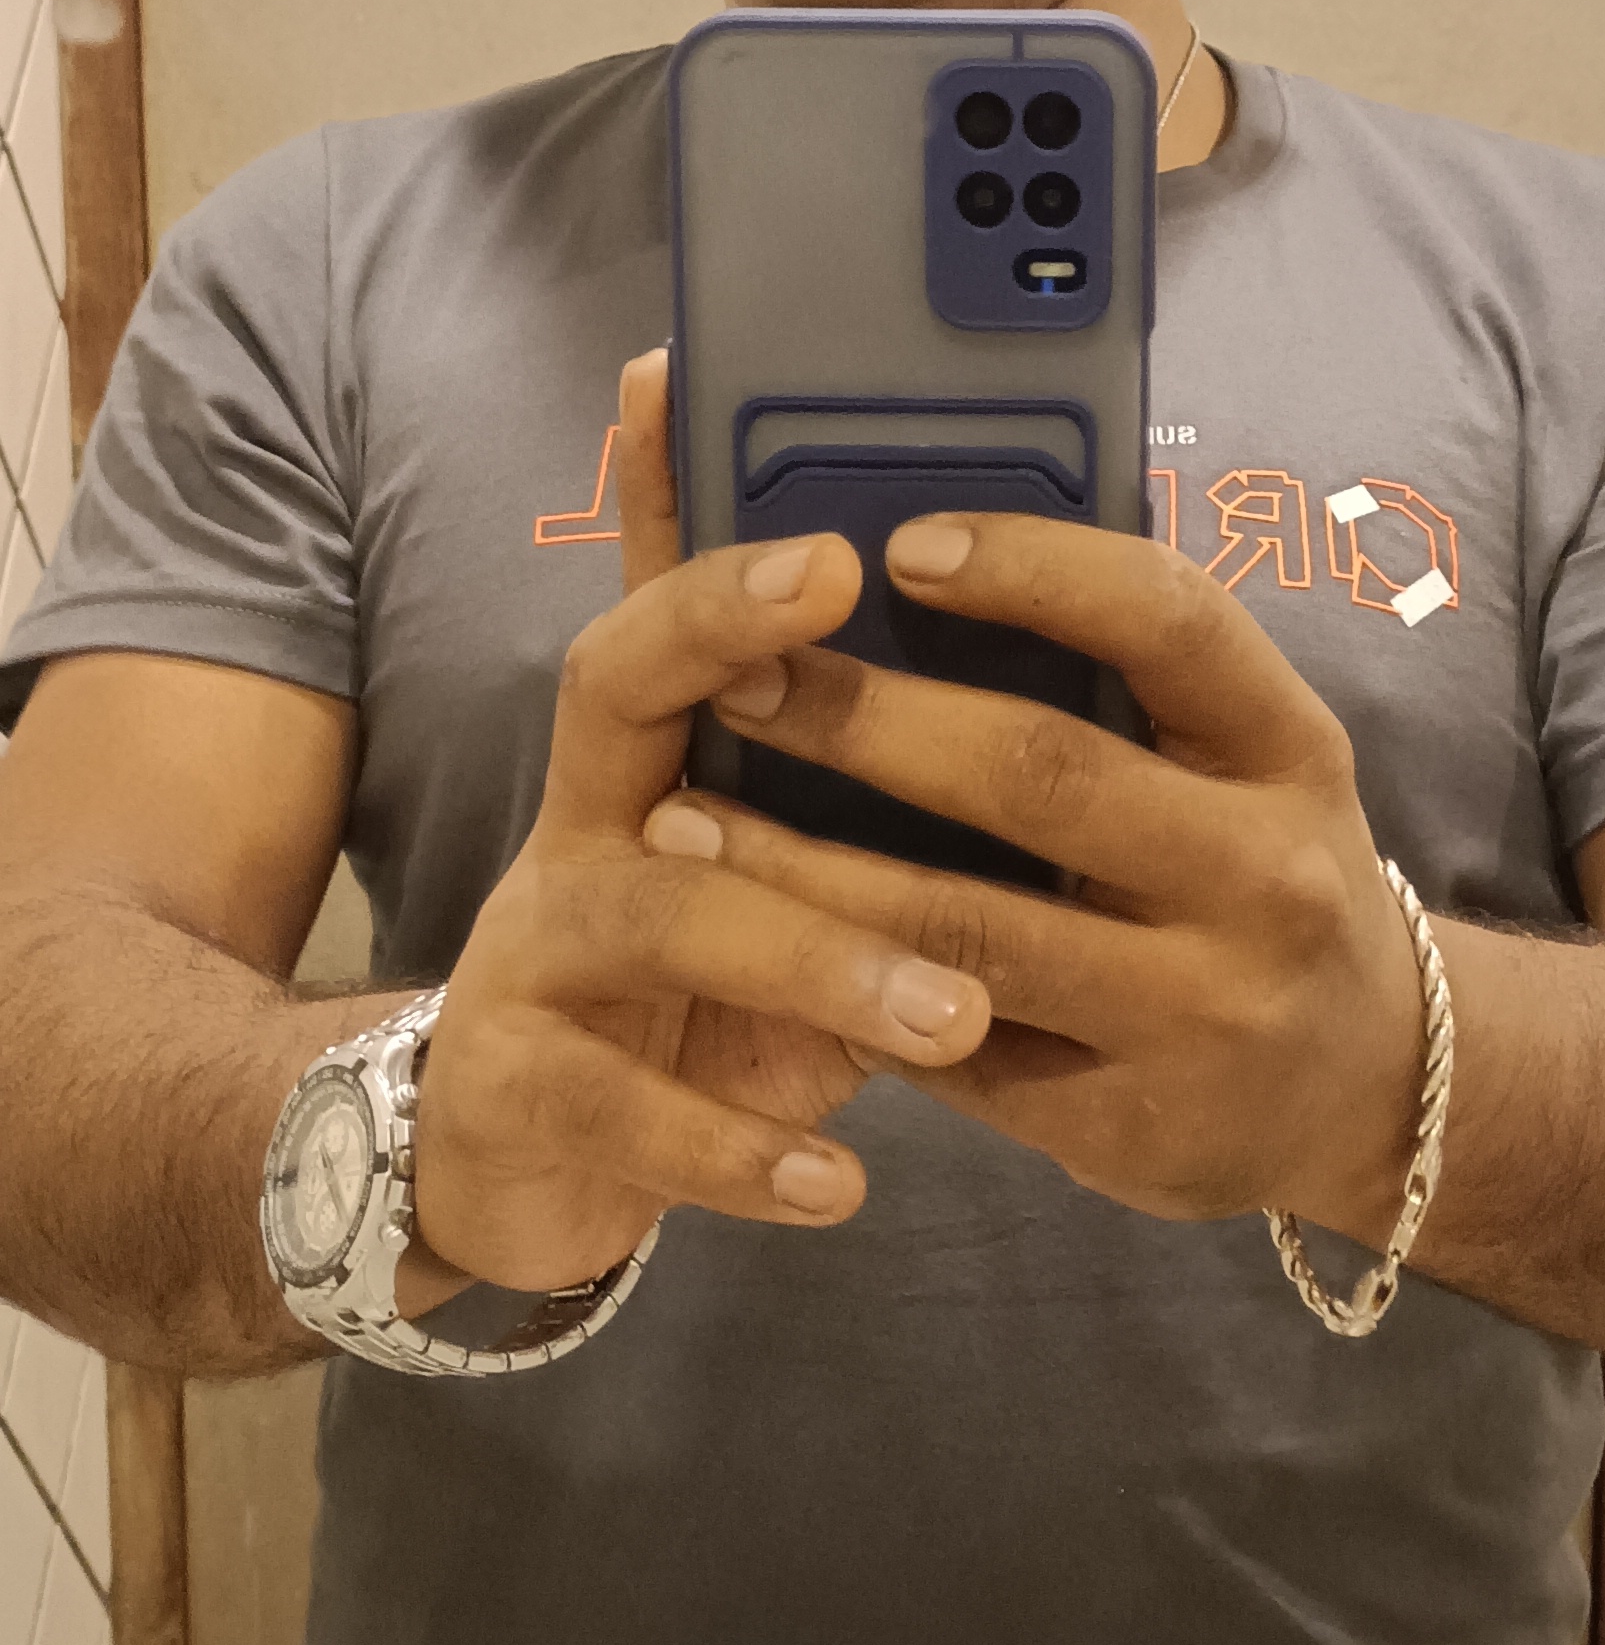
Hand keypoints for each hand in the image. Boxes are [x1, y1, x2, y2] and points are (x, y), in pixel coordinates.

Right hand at [407, 362, 991, 1293]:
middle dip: (716, 623)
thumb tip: (1054, 730)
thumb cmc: (690, 1014)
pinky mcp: (510, 1089)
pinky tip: (838, 1182)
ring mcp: (529, 952)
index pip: (679, 611)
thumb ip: (868, 825)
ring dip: (813, 955)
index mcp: (653, 767)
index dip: (729, 532)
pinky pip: (617, 1109)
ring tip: (951, 1011)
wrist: (511, 1174)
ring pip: (657, 912)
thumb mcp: (780, 905)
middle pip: (613, 684)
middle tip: (837, 578)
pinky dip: (735, 1149)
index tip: (818, 463)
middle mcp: (580, 829)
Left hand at [644, 507, 1423, 1239]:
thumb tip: (914, 549)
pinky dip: (848, 992)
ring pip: (967, 931)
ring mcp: (1204, 1012)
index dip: (1034, 569)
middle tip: (734, 679)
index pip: (1170, 618)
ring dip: (806, 872)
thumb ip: (1121, 674)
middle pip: (1042, 772)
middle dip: (866, 721)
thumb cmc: (1253, 874)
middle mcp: (1266, 876)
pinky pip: (958, 1051)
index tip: (899, 543)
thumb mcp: (1242, 761)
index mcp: (1292, 748)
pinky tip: (755, 949)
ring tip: (683, 822)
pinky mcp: (1133, 1125)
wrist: (1368, 1087)